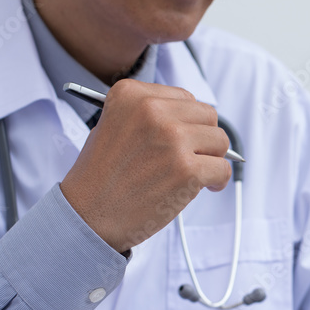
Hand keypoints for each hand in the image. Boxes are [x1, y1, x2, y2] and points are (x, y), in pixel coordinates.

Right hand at [60, 79, 231, 252]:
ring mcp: (172, 139)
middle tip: (193, 156)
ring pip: (220, 140)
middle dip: (204, 138)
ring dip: (212, 158)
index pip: (184, 97)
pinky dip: (217, 180)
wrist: (88, 215)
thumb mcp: (114, 126)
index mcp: (131, 94)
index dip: (187, 121)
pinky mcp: (187, 169)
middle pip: (207, 115)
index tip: (181, 138)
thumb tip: (194, 120)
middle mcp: (152, 110)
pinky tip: (204, 187)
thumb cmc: (101, 176)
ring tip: (195, 173)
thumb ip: (151, 115)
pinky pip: (222, 168)